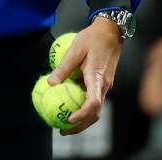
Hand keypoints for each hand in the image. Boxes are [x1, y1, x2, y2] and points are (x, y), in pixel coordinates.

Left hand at [48, 16, 124, 133]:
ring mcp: (105, 85)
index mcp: (97, 78)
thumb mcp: (75, 49)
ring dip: (82, 119)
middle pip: (95, 113)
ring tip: (65, 123)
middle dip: (80, 125)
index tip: (69, 120)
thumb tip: (50, 83)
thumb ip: (64, 67)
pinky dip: (84, 107)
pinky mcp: (103, 82)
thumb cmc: (92, 38)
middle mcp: (104, 85)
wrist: (111, 31)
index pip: (93, 103)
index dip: (82, 115)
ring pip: (95, 108)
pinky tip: (70, 104)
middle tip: (62, 130)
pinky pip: (94, 98)